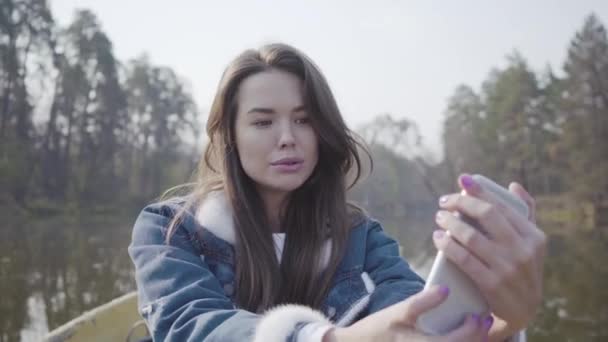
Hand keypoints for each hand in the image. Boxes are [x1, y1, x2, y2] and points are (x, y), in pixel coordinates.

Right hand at [323, 285, 490, 341]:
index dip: (471, 330)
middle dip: (475, 337)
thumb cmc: (377, 330)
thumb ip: (421, 302)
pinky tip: (461, 339)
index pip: (455, 341)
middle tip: (482, 322)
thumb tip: (444, 289)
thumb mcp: (398, 312)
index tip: (477, 316)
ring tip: (477, 331)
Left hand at [433, 174, 545, 339]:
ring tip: (439, 218)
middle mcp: (524, 250)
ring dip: (450, 223)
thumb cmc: (523, 270)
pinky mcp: (492, 284)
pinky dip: (448, 245)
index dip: (481, 190)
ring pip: (471, 236)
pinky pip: (464, 259)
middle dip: (461, 203)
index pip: (502, 206)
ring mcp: (508, 267)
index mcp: (534, 236)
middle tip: (444, 201)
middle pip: (486, 215)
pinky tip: (438, 238)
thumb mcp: (533, 244)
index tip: (463, 180)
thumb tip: (513, 185)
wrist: (523, 312)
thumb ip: (526, 214)